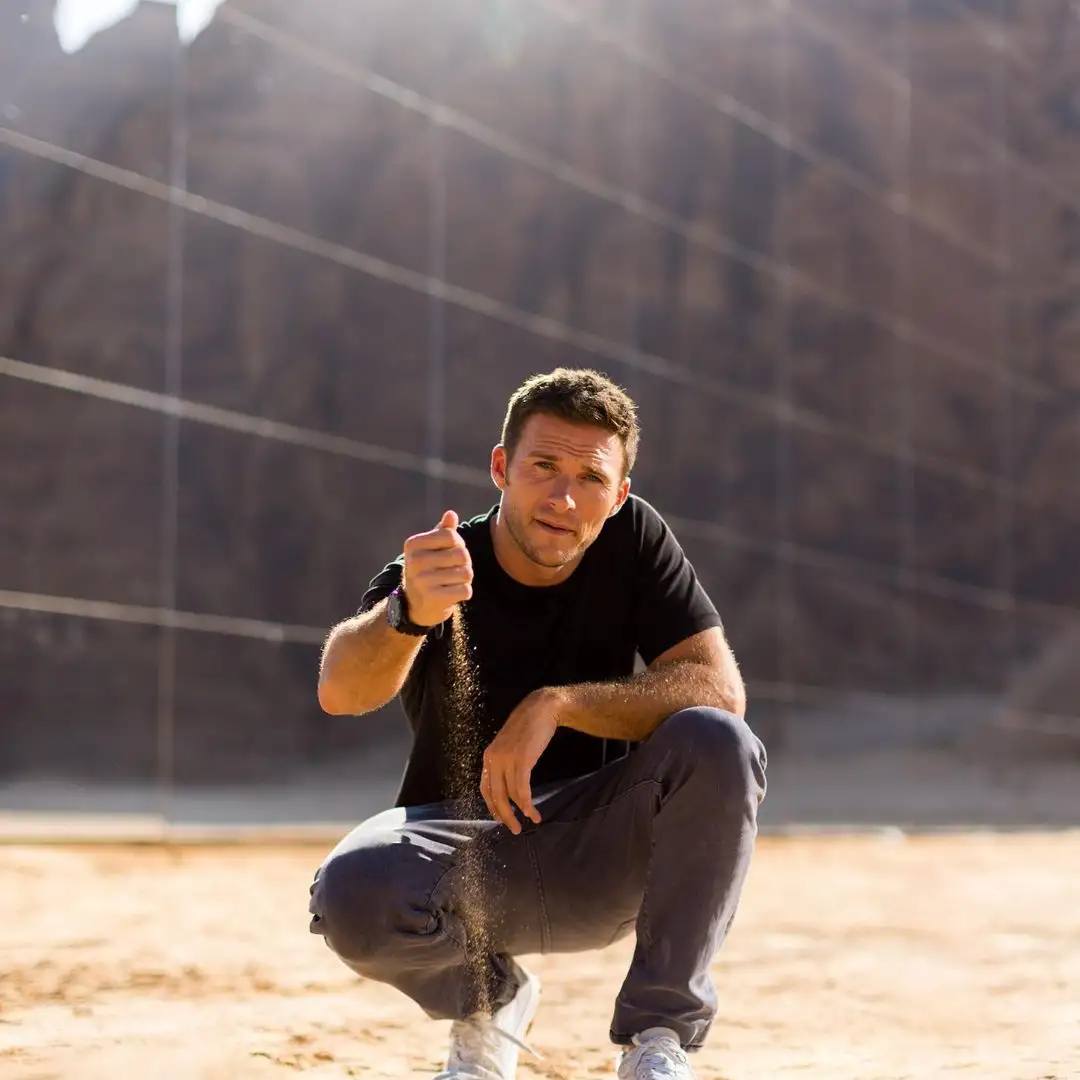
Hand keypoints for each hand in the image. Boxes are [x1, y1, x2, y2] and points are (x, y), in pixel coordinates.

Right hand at [401, 510, 472, 626]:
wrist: (414, 605)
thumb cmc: (428, 569)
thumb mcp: (431, 548)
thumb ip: (443, 531)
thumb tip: (451, 514)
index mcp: (413, 544)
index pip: (451, 535)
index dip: (458, 543)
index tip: (450, 552)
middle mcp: (415, 562)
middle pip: (462, 555)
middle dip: (464, 563)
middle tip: (454, 569)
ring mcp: (423, 581)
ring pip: (467, 573)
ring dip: (465, 579)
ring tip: (452, 581)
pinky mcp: (434, 599)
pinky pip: (465, 590)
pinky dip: (464, 592)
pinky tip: (452, 593)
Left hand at [480, 688, 565, 833]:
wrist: (541, 709)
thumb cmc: (528, 726)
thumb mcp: (510, 745)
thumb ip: (506, 762)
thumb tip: (509, 784)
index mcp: (489, 756)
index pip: (485, 788)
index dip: (492, 806)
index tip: (499, 819)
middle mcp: (494, 759)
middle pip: (496, 796)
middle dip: (505, 816)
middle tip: (515, 829)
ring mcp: (507, 759)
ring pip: (510, 795)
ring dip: (521, 811)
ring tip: (532, 820)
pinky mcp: (522, 760)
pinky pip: (522, 788)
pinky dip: (527, 803)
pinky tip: (533, 811)